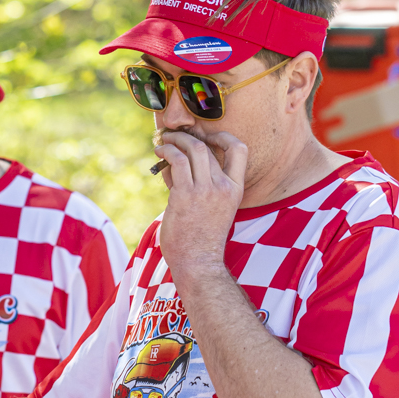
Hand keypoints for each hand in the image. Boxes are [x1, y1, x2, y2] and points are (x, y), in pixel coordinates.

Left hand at [154, 129, 247, 276]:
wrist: (198, 262)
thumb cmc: (200, 239)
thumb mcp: (210, 209)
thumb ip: (196, 185)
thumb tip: (173, 165)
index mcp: (235, 189)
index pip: (239, 149)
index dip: (223, 136)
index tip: (207, 134)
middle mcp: (223, 186)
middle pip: (207, 147)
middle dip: (188, 136)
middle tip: (174, 135)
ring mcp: (205, 190)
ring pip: (192, 149)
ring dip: (175, 140)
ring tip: (164, 140)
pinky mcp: (185, 195)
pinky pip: (176, 161)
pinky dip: (167, 151)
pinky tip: (159, 152)